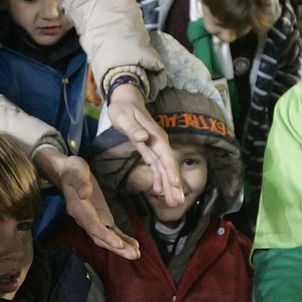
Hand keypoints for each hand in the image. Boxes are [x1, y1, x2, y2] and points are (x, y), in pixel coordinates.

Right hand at [35, 150, 140, 259]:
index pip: (92, 225)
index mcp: (79, 209)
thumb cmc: (72, 170)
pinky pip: (112, 231)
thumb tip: (85, 193)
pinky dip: (122, 239)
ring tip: (137, 254)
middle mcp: (85, 219)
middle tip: (134, 255)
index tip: (118, 244)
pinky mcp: (101, 217)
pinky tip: (134, 245)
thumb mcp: (76, 171)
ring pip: (106, 238)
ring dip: (121, 247)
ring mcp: (93, 220)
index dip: (104, 235)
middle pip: (100, 237)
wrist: (68, 172)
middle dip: (116, 248)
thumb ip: (81, 182)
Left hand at [106, 82, 183, 206]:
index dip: (171, 171)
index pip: (166, 156)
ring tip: (174, 201)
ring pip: (164, 169)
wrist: (126, 100)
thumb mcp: (124, 117)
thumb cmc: (123, 108)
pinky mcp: (150, 150)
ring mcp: (155, 147)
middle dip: (174, 184)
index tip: (176, 185)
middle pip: (169, 166)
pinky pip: (157, 167)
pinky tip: (159, 191)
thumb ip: (133, 128)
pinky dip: (159, 178)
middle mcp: (159, 143)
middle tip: (178, 201)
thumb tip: (143, 138)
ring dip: (169, 185)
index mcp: (155, 136)